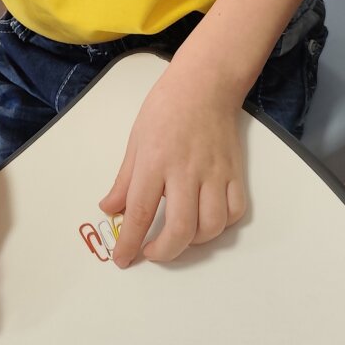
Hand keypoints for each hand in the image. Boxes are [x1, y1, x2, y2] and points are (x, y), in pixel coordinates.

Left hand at [100, 65, 247, 265]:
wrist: (205, 85)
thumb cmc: (165, 109)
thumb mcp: (135, 141)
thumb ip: (124, 180)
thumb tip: (109, 208)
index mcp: (155, 162)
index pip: (141, 212)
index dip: (130, 242)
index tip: (123, 259)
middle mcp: (187, 171)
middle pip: (181, 228)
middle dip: (165, 251)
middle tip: (152, 251)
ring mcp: (215, 173)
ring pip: (212, 226)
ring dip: (193, 242)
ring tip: (179, 235)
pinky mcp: (235, 172)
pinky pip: (235, 211)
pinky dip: (222, 225)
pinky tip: (206, 220)